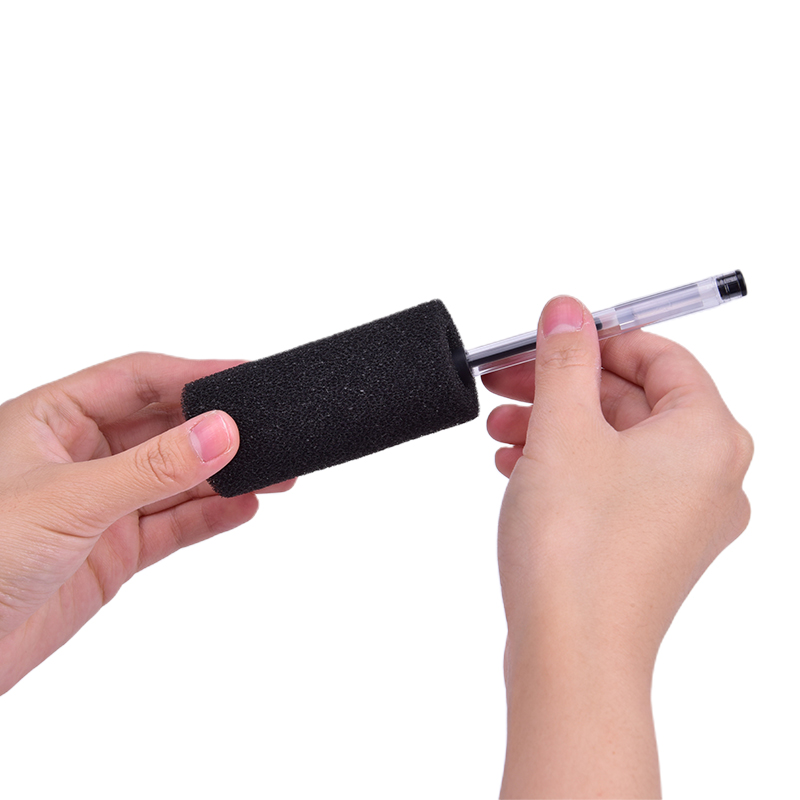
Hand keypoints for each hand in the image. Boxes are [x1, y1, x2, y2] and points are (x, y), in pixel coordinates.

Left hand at [0, 353, 294, 693]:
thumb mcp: (70, 500)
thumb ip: (152, 468)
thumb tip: (220, 432)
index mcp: (51, 420)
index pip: (136, 380)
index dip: (192, 376)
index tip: (244, 378)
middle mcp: (78, 457)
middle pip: (164, 429)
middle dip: (218, 432)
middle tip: (270, 433)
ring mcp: (98, 506)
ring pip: (175, 481)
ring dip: (224, 477)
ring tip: (274, 474)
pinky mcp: (111, 553)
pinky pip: (172, 526)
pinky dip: (210, 518)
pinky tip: (244, 506)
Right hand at [483, 296, 752, 798]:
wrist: (570, 657)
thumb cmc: (577, 552)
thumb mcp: (562, 429)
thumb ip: (564, 360)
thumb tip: (567, 311)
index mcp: (708, 437)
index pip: (662, 356)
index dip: (599, 339)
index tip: (551, 336)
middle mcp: (708, 476)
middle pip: (633, 400)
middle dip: (563, 385)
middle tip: (509, 379)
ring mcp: (680, 516)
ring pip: (615, 443)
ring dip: (555, 424)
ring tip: (501, 427)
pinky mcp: (647, 545)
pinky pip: (609, 482)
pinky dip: (564, 463)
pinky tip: (516, 464)